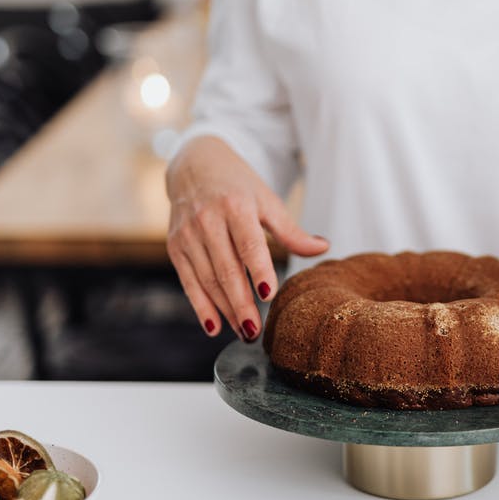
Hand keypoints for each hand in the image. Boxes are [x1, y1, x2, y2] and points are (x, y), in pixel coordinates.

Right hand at [165, 136, 327, 340]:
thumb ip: (291, 231)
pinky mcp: (174, 247)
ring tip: (245, 332)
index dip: (258, 270)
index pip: (249, 244)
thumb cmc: (238, 187)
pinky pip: (188, 282)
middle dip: (241, 303)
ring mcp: (188, 235)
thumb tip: (323, 248)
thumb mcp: (266, 201)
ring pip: (208, 280)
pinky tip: (215, 327)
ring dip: (225, 310)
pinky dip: (201, 307)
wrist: (193, 167)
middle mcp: (207, 220)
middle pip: (227, 268)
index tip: (269, 295)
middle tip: (257, 330)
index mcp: (236, 205)